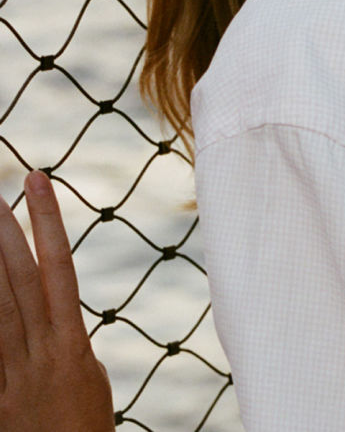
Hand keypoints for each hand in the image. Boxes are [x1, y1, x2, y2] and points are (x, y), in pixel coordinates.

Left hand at [0, 171, 114, 431]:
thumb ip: (69, 342)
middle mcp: (41, 351)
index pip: (59, 267)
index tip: (40, 181)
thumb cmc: (88, 430)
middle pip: (19, 280)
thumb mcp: (91, 379)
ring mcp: (12, 373)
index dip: (48, 223)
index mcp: (72, 344)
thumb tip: (56, 316)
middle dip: (7, 231)